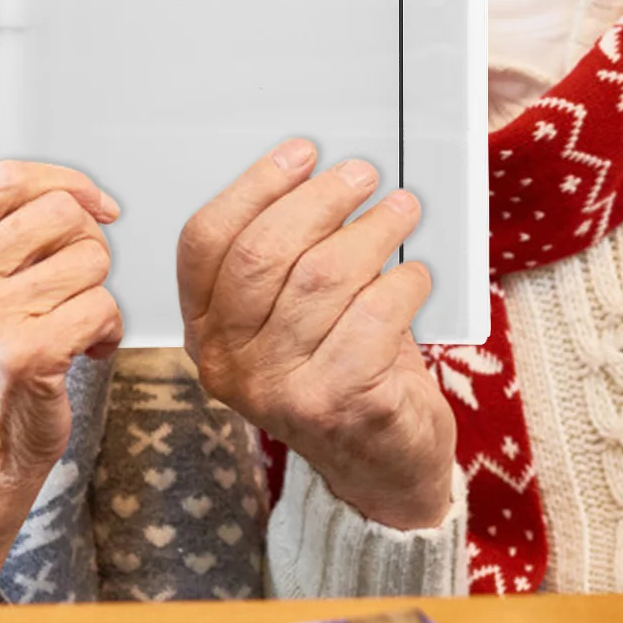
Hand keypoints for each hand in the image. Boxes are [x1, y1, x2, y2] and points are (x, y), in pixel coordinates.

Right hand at [0, 159, 122, 599]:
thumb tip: (78, 193)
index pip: (7, 179)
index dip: (65, 183)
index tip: (95, 206)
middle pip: (59, 212)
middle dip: (86, 242)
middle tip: (75, 281)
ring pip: (89, 257)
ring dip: (96, 290)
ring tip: (69, 321)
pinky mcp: (23, 355)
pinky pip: (104, 306)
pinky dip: (108, 328)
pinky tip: (83, 350)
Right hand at [177, 137, 455, 530]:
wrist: (382, 468)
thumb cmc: (340, 372)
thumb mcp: (288, 319)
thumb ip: (286, 258)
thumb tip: (322, 174)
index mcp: (206, 330)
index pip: (205, 242)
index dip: (254, 186)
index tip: (300, 153)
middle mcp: (230, 364)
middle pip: (263, 252)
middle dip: (320, 199)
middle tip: (361, 176)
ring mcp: (282, 390)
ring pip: (323, 276)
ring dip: (373, 231)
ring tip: (400, 212)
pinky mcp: (341, 405)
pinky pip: (375, 314)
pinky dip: (404, 283)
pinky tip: (416, 277)